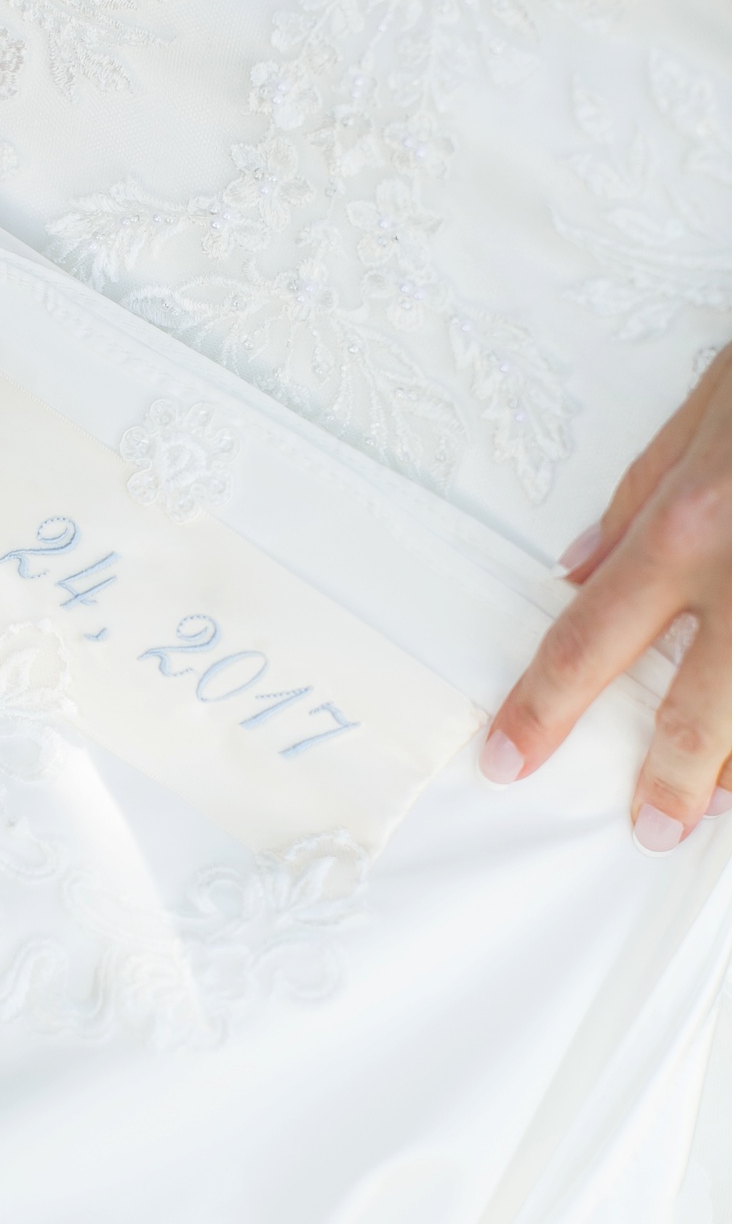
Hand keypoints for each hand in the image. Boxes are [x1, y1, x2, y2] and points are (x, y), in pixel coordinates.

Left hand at [481, 346, 730, 851]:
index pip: (588, 635)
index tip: (509, 754)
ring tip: (727, 800)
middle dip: (672, 779)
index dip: (543, 705)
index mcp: (691, 523)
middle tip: (653, 823)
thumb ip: (640, 493)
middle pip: (699, 708)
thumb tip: (578, 567)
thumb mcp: (714, 399)